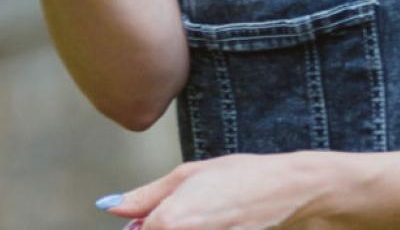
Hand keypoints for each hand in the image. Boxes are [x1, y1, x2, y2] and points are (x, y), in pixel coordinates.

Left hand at [101, 153, 344, 229]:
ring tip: (199, 217)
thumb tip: (112, 207)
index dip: (140, 227)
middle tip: (179, 216)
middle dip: (156, 228)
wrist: (287, 191)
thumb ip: (146, 196)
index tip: (147, 220)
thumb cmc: (242, 175)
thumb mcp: (188, 174)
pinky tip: (212, 222)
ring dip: (176, 229)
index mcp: (171, 221)